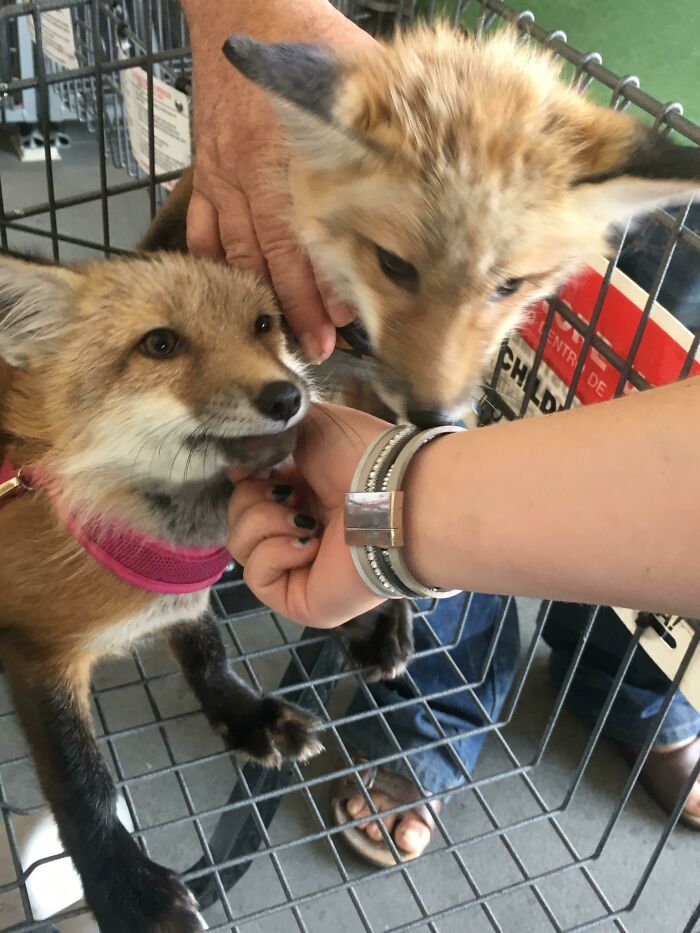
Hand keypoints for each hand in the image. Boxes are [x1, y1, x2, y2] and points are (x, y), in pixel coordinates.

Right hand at [182, 0, 372, 361]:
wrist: (247, 6)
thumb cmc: (310, 40)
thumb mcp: (363, 76)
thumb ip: (388, 128)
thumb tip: (430, 176)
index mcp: (293, 153)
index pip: (312, 233)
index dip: (328, 280)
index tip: (347, 318)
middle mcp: (255, 170)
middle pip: (274, 254)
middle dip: (297, 306)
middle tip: (315, 348)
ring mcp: (225, 174)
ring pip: (239, 251)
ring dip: (260, 298)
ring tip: (278, 336)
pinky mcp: (207, 171)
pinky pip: (204, 228)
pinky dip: (214, 265)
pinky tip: (228, 296)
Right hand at [227, 404, 390, 626]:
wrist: (394, 499)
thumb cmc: (362, 457)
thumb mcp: (309, 424)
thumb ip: (267, 437)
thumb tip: (235, 463)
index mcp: (304, 488)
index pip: (248, 486)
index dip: (244, 474)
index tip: (251, 464)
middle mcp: (299, 526)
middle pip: (238, 514)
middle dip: (254, 497)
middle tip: (291, 491)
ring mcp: (298, 565)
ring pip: (240, 544)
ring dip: (265, 523)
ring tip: (307, 520)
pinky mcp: (298, 598)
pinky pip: (255, 576)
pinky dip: (275, 553)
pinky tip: (311, 544)